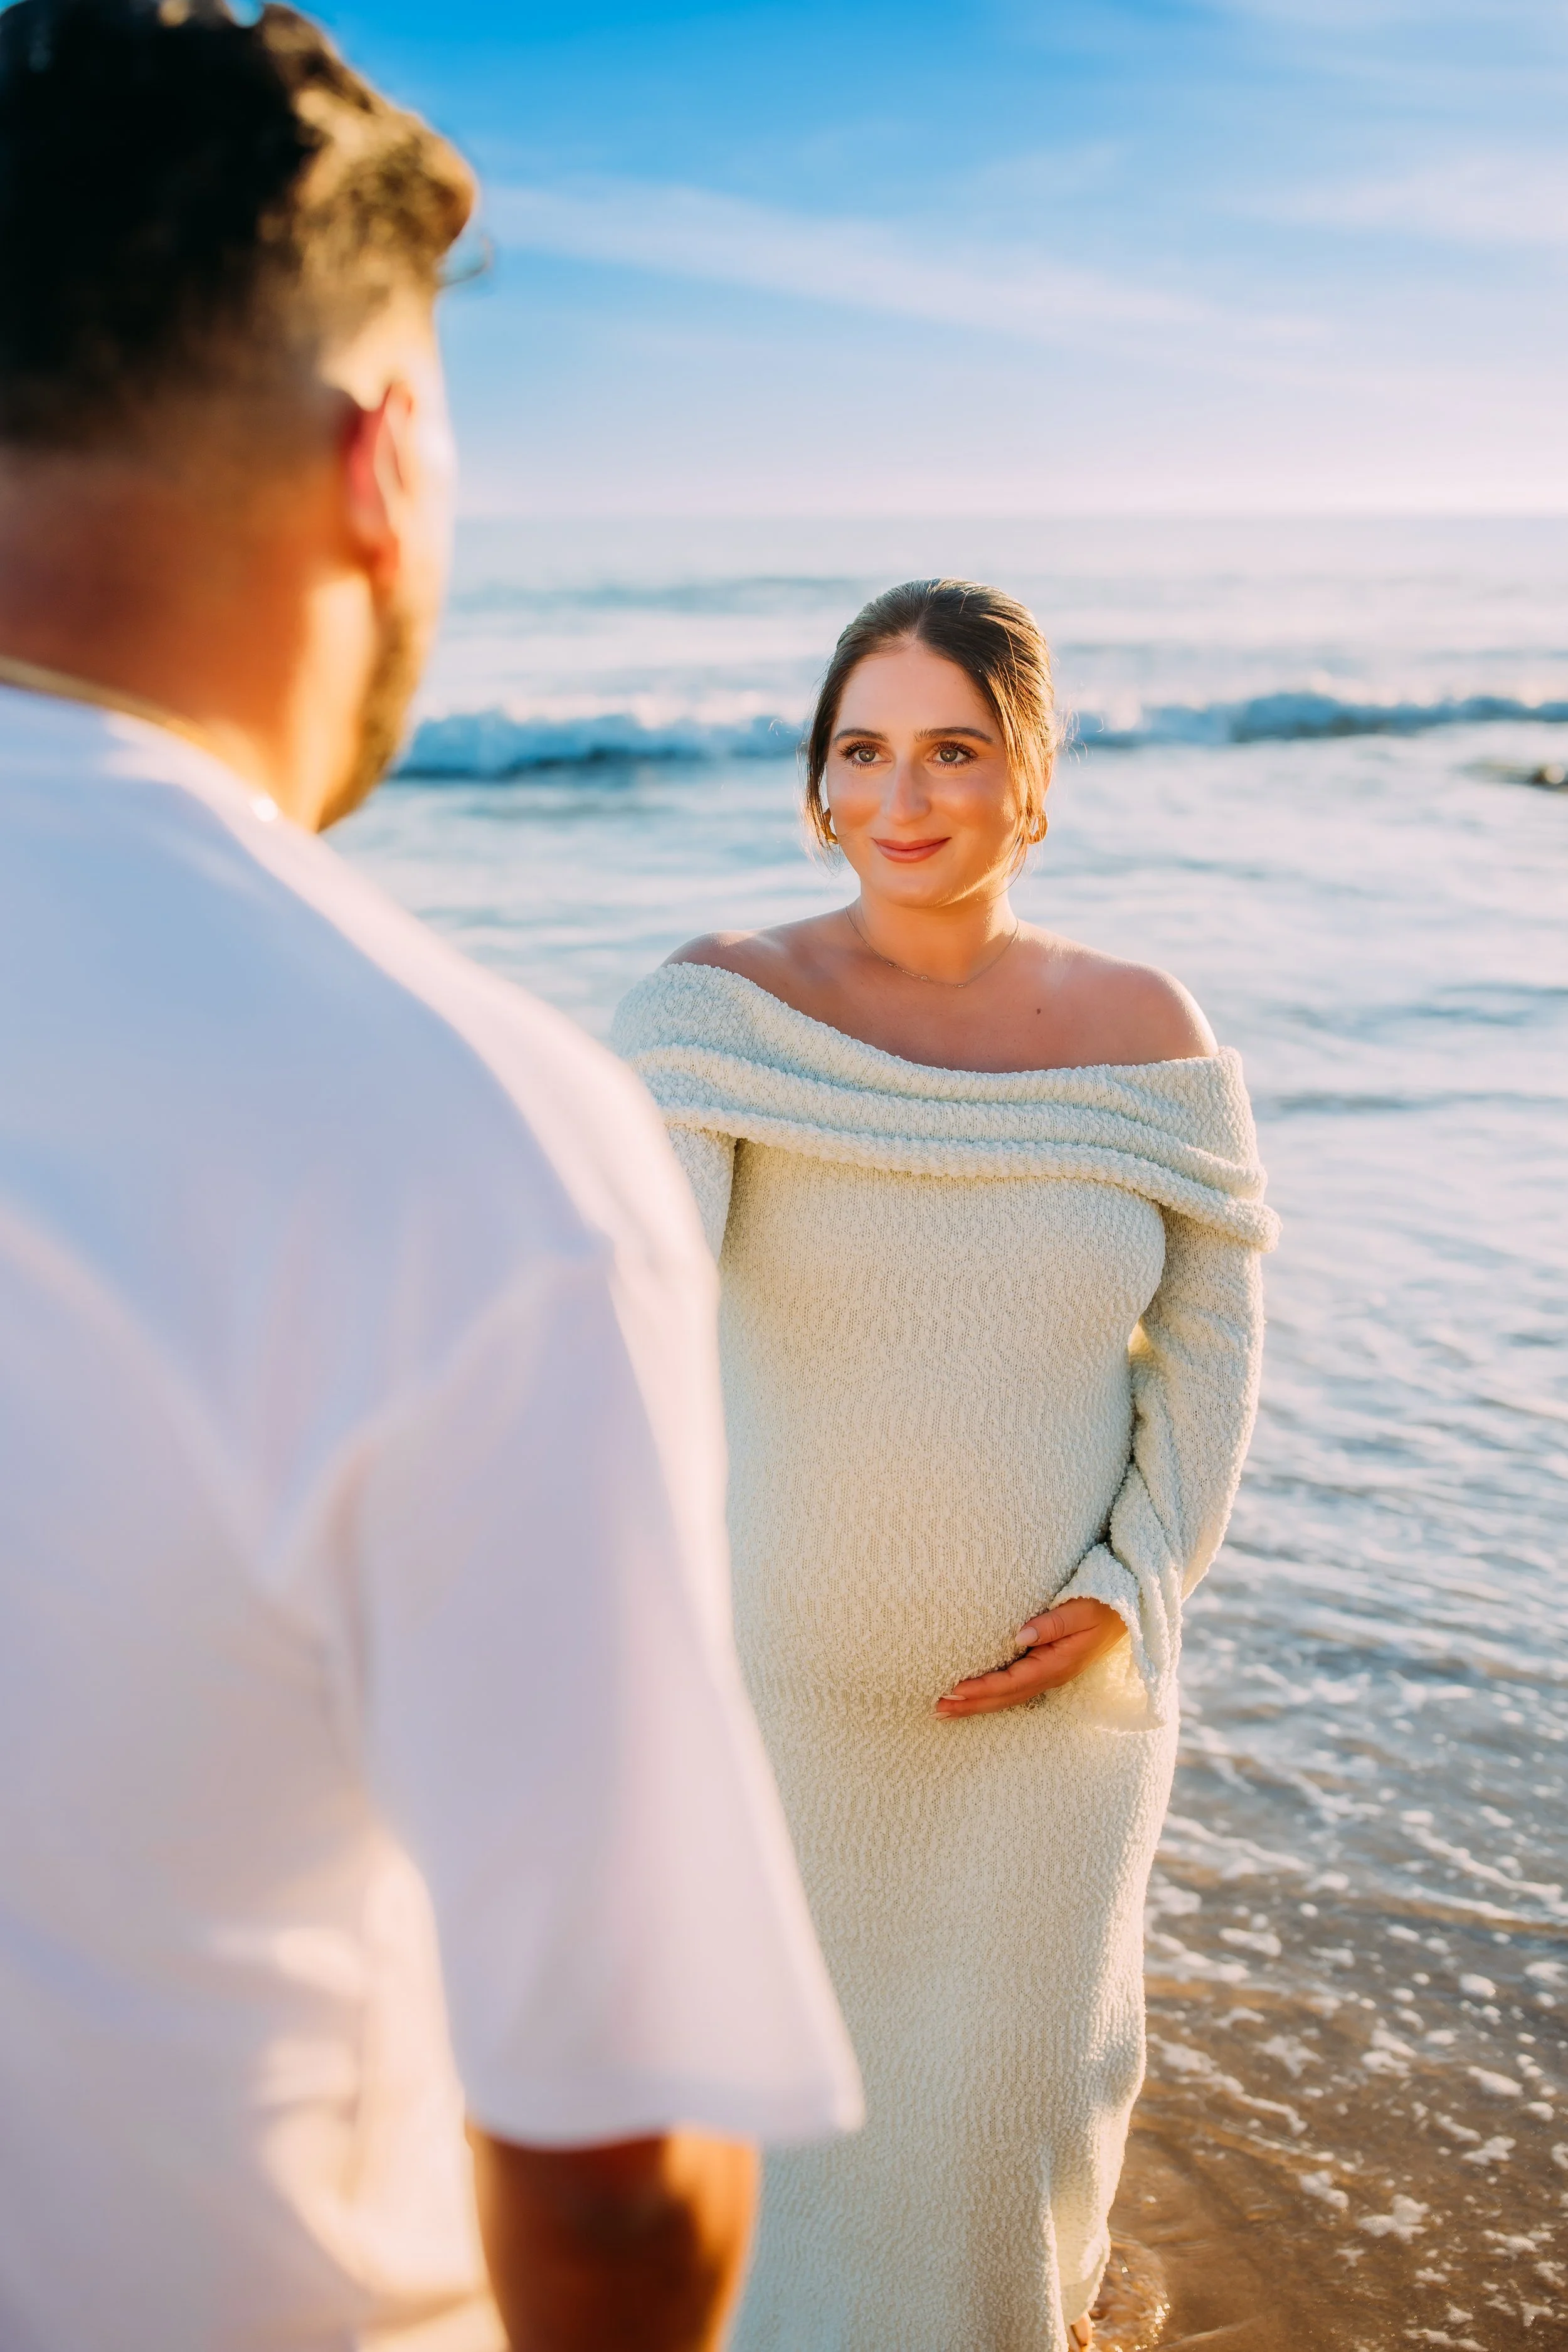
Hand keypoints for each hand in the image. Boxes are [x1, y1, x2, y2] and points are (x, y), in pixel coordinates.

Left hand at [934, 1599, 1127, 1718]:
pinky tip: (972, 1697)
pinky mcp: (1047, 1670)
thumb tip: (1019, 1634)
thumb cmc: (1103, 1606)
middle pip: (1005, 1697)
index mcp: (1057, 1664)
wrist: (1128, 1613)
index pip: (1012, 1681)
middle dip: (970, 1704)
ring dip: (976, 1704)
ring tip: (944, 1710)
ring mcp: (1050, 1676)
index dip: (982, 1688)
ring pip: (1007, 1697)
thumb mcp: (1082, 1610)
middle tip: (936, 1709)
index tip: (954, 1689)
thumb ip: (1053, 1622)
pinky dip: (990, 1695)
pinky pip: (1014, 1689)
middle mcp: (1051, 1676)